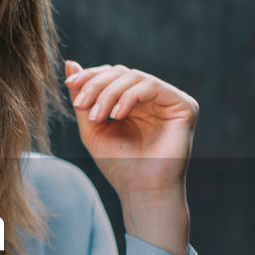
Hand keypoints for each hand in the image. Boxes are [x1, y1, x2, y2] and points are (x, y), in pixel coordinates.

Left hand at [64, 59, 197, 194]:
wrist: (141, 191)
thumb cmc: (119, 165)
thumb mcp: (92, 128)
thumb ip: (82, 97)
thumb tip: (70, 62)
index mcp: (133, 102)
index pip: (112, 75)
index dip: (91, 75)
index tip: (70, 83)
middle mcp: (152, 98)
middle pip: (121, 72)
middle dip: (97, 84)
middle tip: (82, 104)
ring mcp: (169, 100)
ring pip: (134, 77)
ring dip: (109, 92)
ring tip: (97, 116)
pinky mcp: (184, 105)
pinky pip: (153, 86)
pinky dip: (130, 96)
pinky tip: (117, 115)